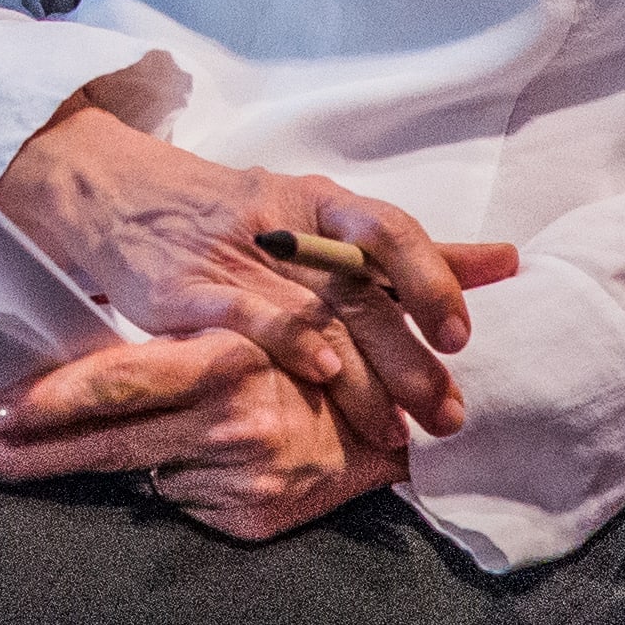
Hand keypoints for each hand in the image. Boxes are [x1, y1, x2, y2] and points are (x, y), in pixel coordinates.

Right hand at [0, 97, 515, 449]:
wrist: (118, 194)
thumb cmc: (238, 215)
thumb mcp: (324, 217)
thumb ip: (410, 251)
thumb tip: (506, 261)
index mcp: (322, 202)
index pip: (389, 230)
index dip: (431, 277)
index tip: (461, 335)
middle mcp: (285, 224)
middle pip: (360, 290)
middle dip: (410, 359)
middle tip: (449, 416)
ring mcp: (234, 252)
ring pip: (313, 313)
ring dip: (363, 377)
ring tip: (398, 430)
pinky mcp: (187, 284)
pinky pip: (245, 312)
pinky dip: (286, 340)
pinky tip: (321, 374)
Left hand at [0, 323, 401, 541]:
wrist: (396, 424)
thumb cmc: (302, 365)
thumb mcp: (244, 335)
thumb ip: (176, 353)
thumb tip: (87, 366)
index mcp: (222, 357)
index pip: (118, 379)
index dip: (52, 397)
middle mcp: (228, 419)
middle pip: (109, 437)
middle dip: (34, 448)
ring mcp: (240, 476)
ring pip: (131, 473)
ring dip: (63, 470)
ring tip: (3, 465)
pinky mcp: (251, 518)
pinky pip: (178, 502)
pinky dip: (156, 487)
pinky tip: (135, 477)